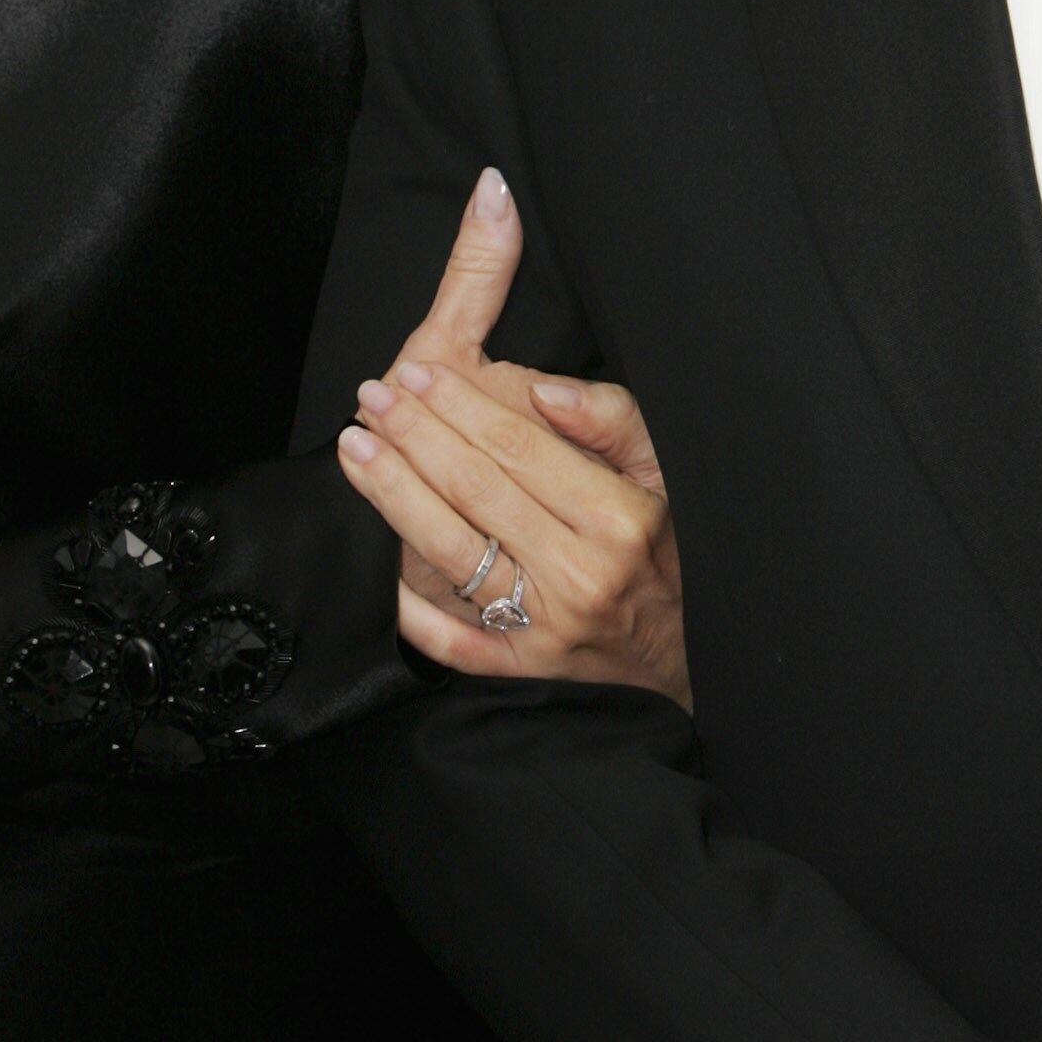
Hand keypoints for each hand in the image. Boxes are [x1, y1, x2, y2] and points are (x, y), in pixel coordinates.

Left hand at [337, 169, 688, 706]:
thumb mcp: (664, 470)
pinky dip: (412, 609)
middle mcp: (580, 571)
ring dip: (395, 496)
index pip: (517, 447)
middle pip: (475, 490)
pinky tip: (378, 566)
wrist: (685, 649)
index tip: (416, 375)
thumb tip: (545, 390)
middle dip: (415, 436)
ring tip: (356, 451)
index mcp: (617, 516)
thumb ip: (612, 418)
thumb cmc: (667, 547)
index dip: (459, 405)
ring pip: (454, 552)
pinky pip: (454, 640)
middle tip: (372, 398)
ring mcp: (548, 624)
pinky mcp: (524, 666)